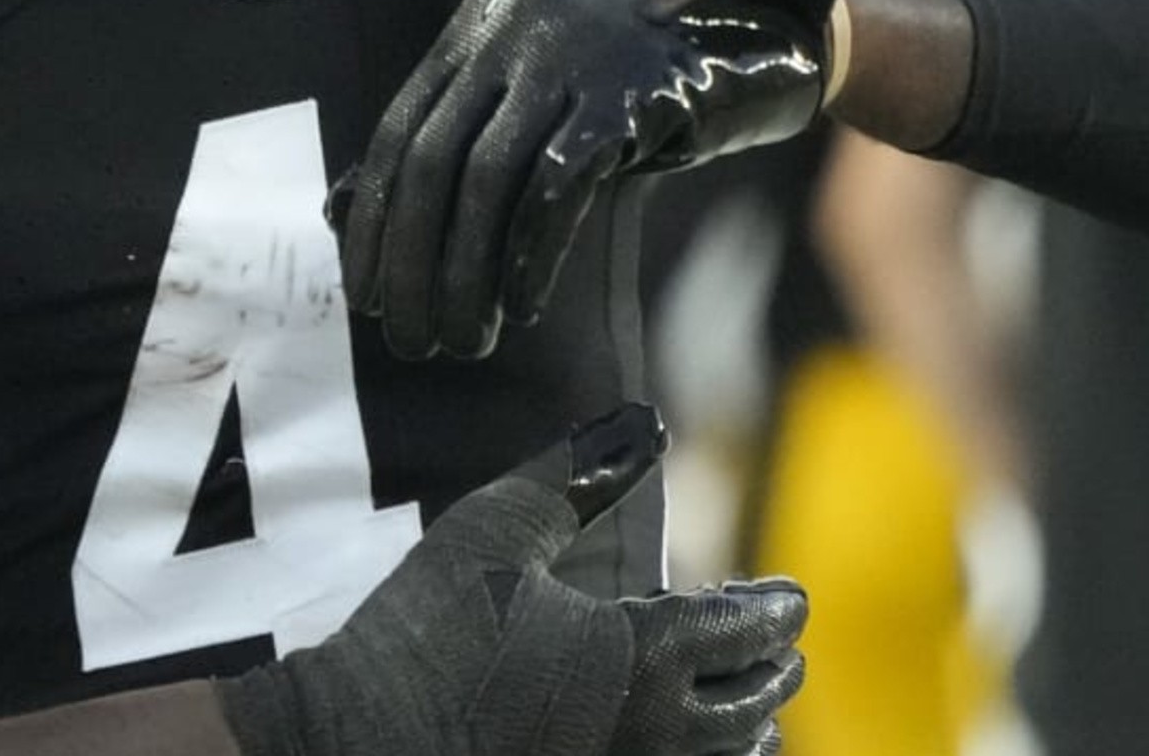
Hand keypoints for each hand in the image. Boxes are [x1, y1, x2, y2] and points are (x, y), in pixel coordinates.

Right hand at [217, 407, 806, 755]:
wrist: (361, 735)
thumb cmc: (428, 630)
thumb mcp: (494, 530)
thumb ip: (576, 475)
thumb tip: (640, 424)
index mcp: (647, 652)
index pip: (751, 629)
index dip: (778, 607)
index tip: (787, 593)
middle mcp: (659, 729)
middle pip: (759, 698)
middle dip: (774, 661)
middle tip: (774, 636)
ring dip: (750, 721)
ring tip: (747, 700)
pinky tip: (688, 744)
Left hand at [337, 0, 853, 360]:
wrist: (756, 32)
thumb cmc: (627, 80)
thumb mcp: (534, 88)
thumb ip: (457, 134)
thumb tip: (350, 216)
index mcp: (478, 25)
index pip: (401, 130)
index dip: (376, 218)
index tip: (366, 289)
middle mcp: (515, 30)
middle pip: (437, 159)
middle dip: (413, 258)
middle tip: (408, 335)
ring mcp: (573, 57)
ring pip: (491, 179)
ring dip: (467, 272)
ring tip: (462, 338)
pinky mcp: (630, 94)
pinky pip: (559, 185)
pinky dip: (531, 252)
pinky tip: (523, 304)